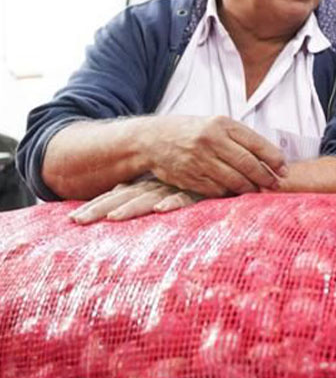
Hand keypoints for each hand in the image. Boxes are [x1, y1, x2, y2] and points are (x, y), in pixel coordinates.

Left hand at [70, 180, 203, 224]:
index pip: (117, 196)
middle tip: (77, 220)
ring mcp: (175, 188)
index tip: (73, 218)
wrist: (221, 157)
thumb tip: (120, 194)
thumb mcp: (167, 186)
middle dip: (100, 209)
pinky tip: (161, 209)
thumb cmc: (194, 177)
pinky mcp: (197, 191)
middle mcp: (156, 186)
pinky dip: (172, 202)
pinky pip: (183, 197)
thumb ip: (147, 192)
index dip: (96, 206)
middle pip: (125, 198)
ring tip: (113, 218)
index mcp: (147, 186)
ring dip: (131, 208)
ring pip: (149, 199)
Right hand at [143, 116, 286, 196]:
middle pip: (248, 164)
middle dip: (266, 177)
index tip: (284, 170)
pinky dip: (229, 193)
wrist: (151, 139)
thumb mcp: (215, 124)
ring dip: (250, 189)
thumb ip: (240, 138)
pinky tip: (235, 192)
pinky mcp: (189, 177)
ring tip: (258, 191)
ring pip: (234, 180)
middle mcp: (211, 141)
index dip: (274, 159)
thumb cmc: (191, 131)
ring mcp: (199, 160)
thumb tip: (272, 158)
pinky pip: (217, 190)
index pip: (257, 144)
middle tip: (275, 185)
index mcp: (221, 124)